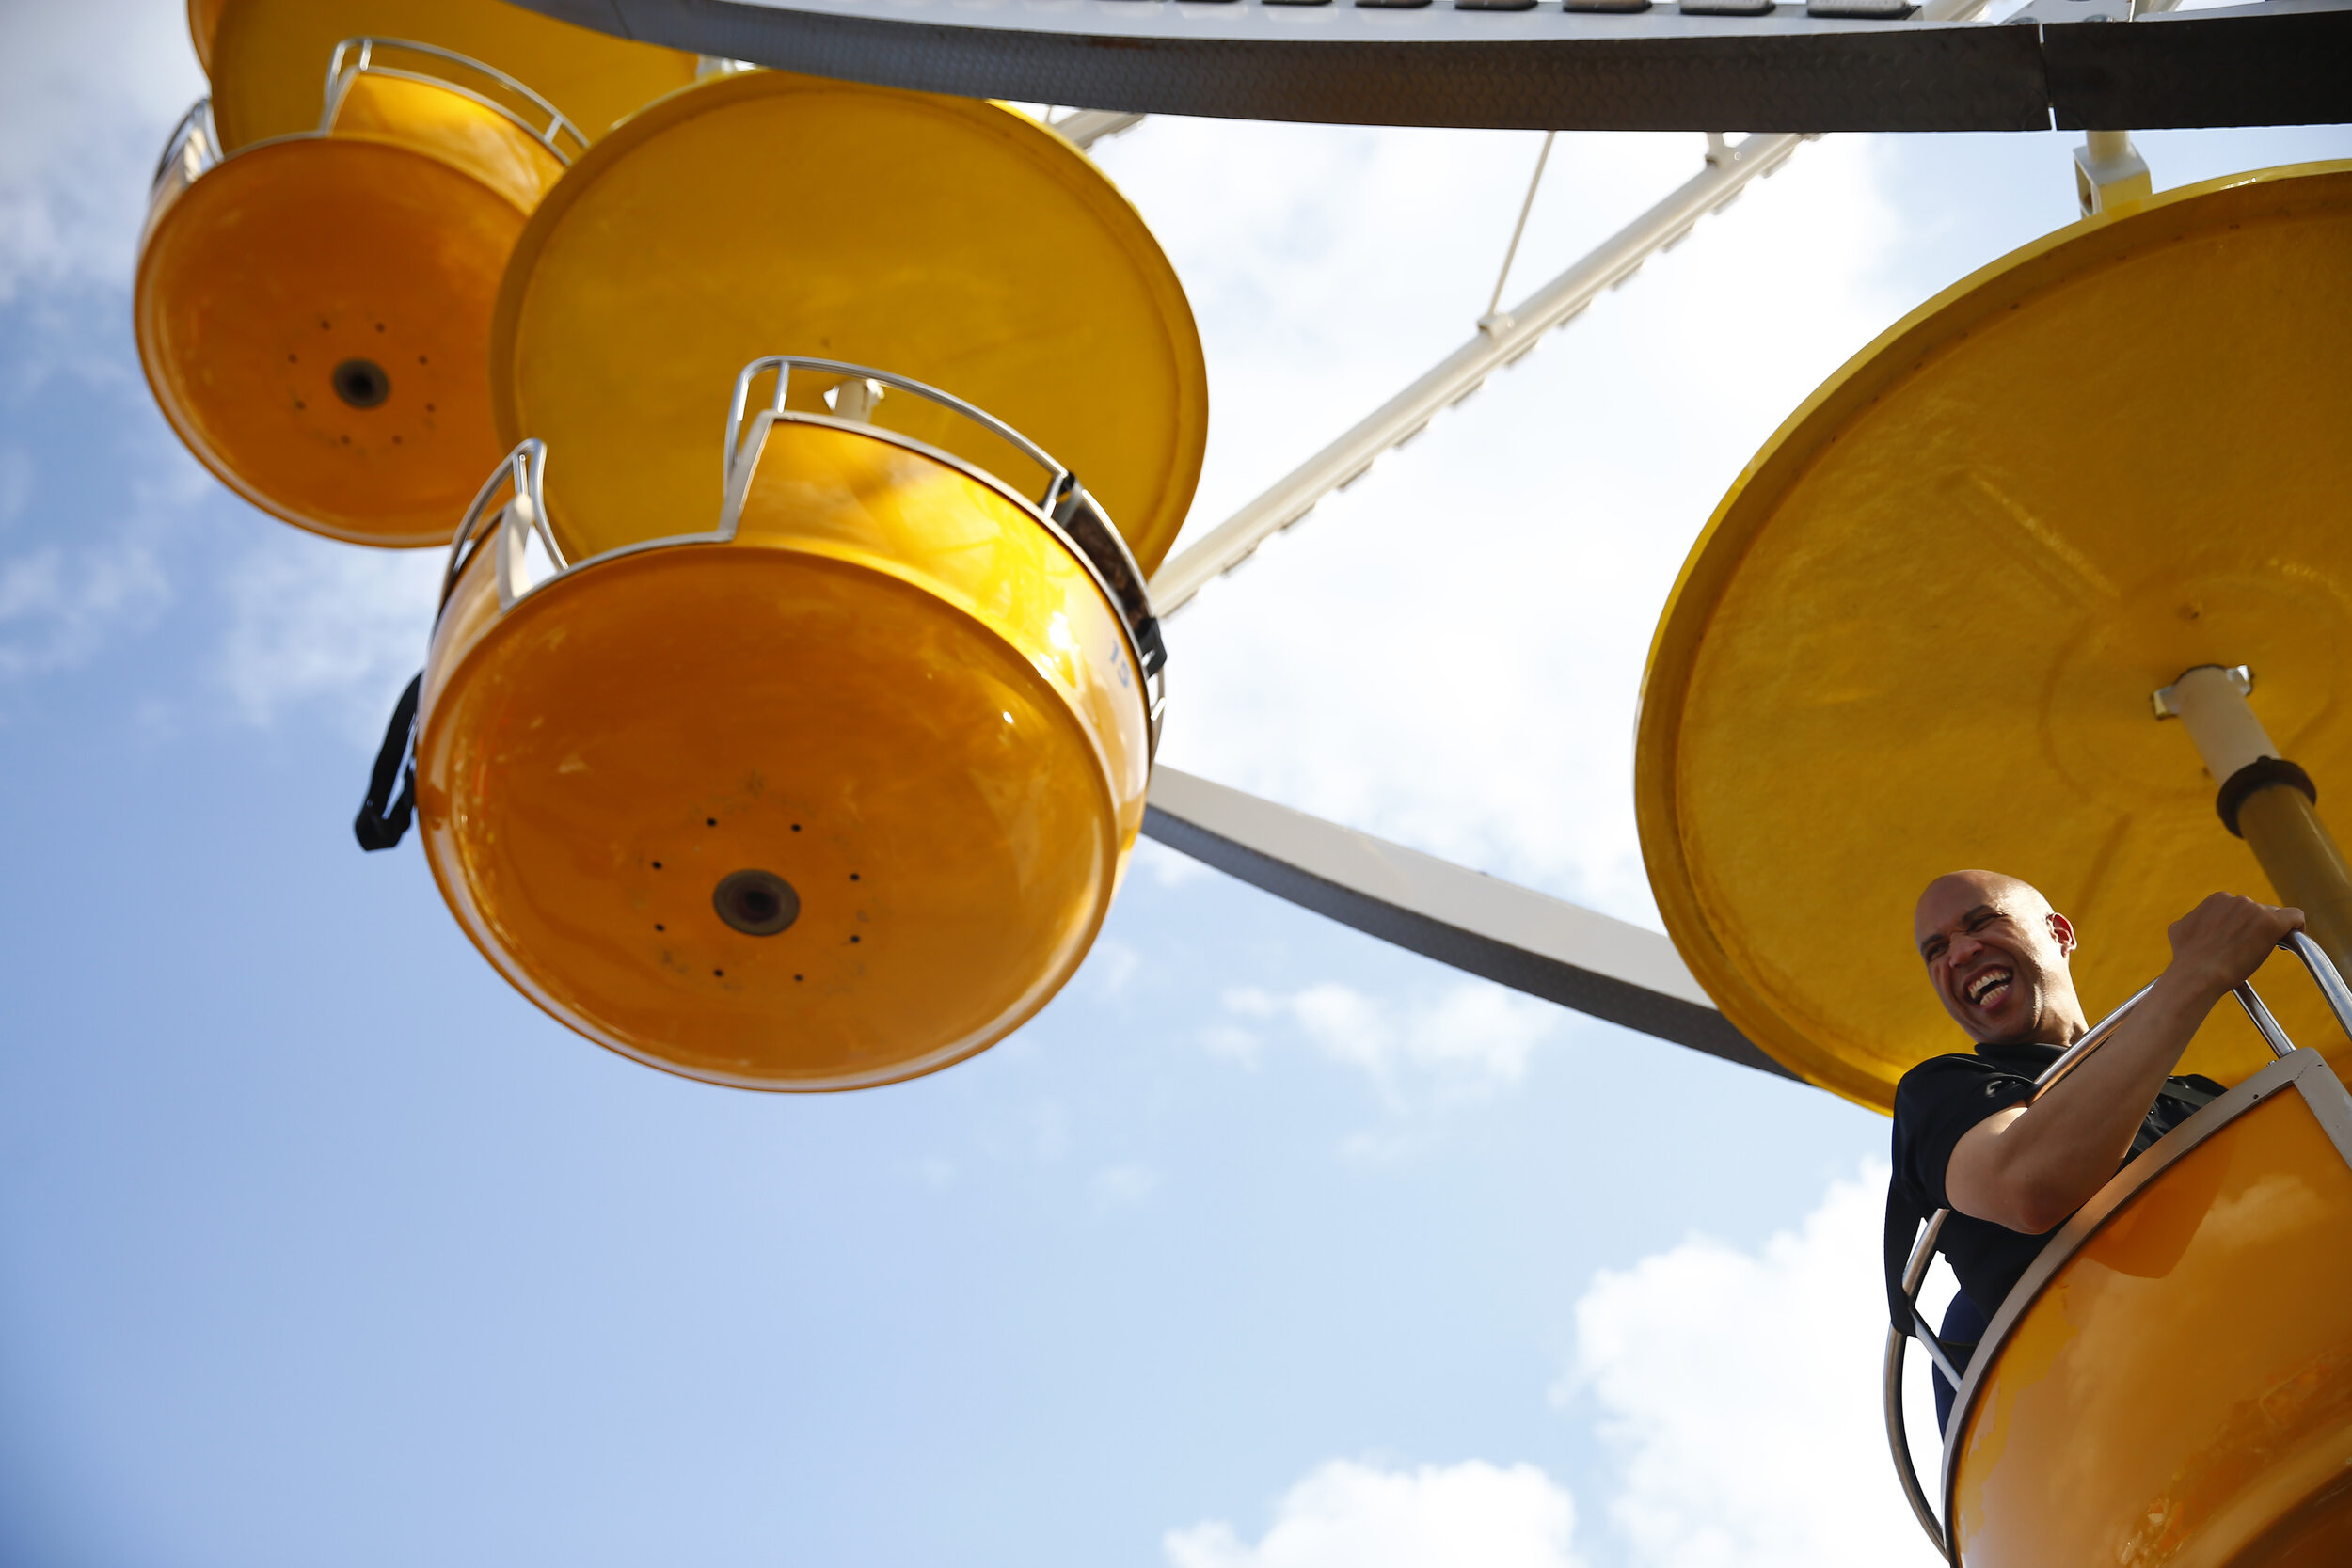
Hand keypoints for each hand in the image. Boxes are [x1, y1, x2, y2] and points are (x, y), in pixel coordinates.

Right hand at [2164, 892, 2304, 1001]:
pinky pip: (2295, 917)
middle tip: (2250, 948)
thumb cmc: (2186, 957)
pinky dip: (2297, 925)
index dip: (2242, 924)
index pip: (2240, 908)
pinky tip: (2295, 935)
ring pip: (2275, 916)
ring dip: (2270, 931)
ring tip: (2263, 950)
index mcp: (2218, 899)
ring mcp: (2255, 911)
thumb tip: (2193, 923)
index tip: (2240, 939)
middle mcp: (2237, 900)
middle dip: (2255, 927)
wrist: (2196, 973)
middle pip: (2258, 911)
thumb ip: (2194, 919)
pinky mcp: (2272, 924)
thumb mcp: (2180, 929)